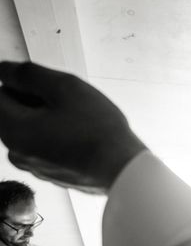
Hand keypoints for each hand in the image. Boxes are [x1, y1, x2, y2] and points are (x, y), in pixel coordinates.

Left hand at [0, 62, 146, 192]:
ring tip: (78, 121)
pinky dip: (58, 138)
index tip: (53, 87)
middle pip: (14, 113)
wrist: (122, 169)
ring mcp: (34, 167)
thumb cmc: (97, 130)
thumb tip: (4, 70)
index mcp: (12, 129)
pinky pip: (46, 148)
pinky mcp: (52, 175)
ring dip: (49, 120)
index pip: (0, 92)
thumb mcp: (65, 87)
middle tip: (70, 104)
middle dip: (36, 102)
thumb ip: (28, 74)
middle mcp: (16, 152)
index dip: (26, 83)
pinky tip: (82, 138)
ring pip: (32, 130)